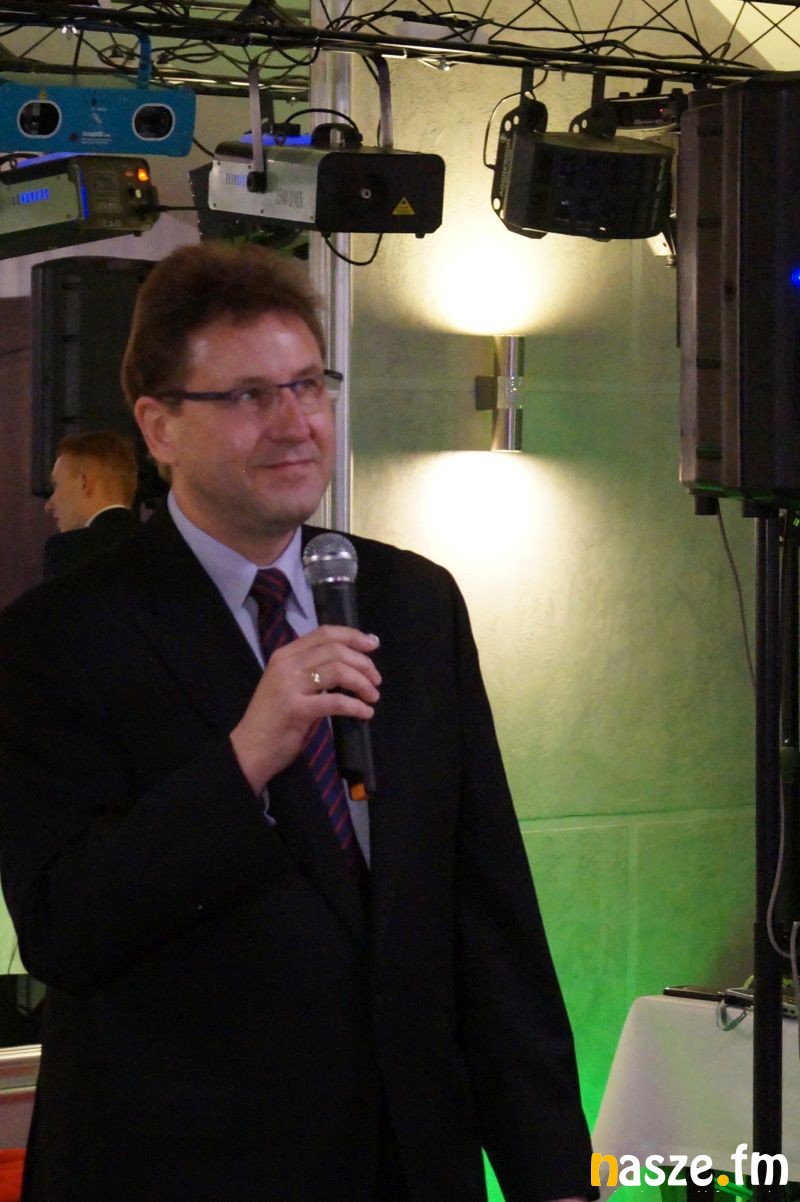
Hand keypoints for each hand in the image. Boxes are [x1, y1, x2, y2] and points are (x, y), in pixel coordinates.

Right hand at [230, 625, 380, 792]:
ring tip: (372, 696)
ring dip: (362, 683)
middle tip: (376, 679)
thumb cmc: (273, 720)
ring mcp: (289, 686)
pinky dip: (355, 706)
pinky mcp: (296, 709)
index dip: (352, 636)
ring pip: (338, 671)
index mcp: (285, 655)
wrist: (249, 750)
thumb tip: (350, 664)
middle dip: (363, 663)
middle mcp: (286, 665)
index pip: (324, 633)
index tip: (373, 645)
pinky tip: (365, 713)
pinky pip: (335, 701)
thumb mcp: (291, 686)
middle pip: (335, 650)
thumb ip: (313, 671)